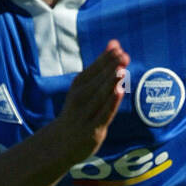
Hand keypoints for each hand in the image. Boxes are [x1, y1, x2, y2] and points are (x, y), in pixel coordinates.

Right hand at [52, 40, 129, 163]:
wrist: (61, 143)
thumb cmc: (79, 110)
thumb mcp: (86, 87)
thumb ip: (102, 66)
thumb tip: (115, 42)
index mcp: (78, 85)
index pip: (94, 69)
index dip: (106, 59)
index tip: (118, 48)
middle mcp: (80, 98)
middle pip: (99, 81)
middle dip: (111, 68)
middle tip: (124, 56)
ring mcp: (86, 114)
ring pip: (101, 96)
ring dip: (111, 83)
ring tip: (121, 70)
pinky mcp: (93, 130)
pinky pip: (104, 114)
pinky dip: (111, 103)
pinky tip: (119, 91)